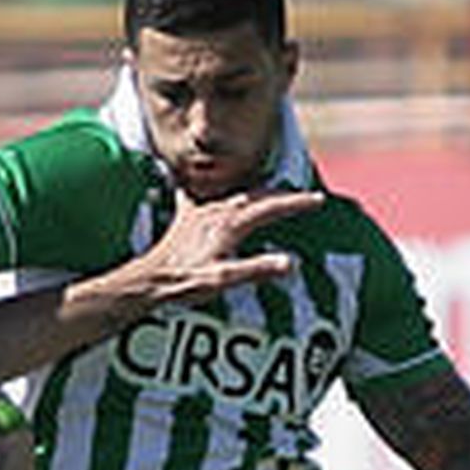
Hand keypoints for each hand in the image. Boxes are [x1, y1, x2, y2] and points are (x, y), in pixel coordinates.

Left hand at [133, 188, 323, 305]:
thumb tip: (290, 263)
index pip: (272, 207)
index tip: (317, 200)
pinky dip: (212, 190)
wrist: (151, 279)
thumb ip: (257, 269)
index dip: (296, 203)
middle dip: (282, 195)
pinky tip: (207, 188)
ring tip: (271, 193)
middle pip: (257, 195)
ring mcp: (200, 211)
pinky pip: (203, 195)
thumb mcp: (225, 279)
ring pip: (236, 193)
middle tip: (302, 197)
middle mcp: (217, 210)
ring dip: (257, 192)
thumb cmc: (186, 282)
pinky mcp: (185, 217)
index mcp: (231, 223)